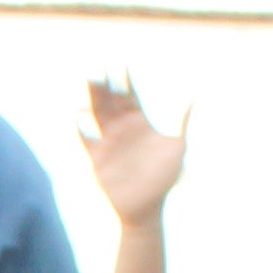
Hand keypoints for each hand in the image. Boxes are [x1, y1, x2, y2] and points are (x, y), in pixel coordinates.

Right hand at [78, 75, 189, 224]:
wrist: (146, 208)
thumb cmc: (164, 179)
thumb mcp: (178, 147)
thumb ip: (183, 123)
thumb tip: (195, 97)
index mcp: (141, 123)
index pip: (130, 95)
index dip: (125, 80)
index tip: (120, 64)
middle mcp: (123, 129)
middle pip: (110, 101)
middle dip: (103, 86)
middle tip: (98, 71)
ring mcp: (109, 142)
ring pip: (96, 115)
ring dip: (91, 100)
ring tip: (86, 86)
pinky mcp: (97, 158)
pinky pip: (85, 139)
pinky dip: (80, 128)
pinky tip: (77, 117)